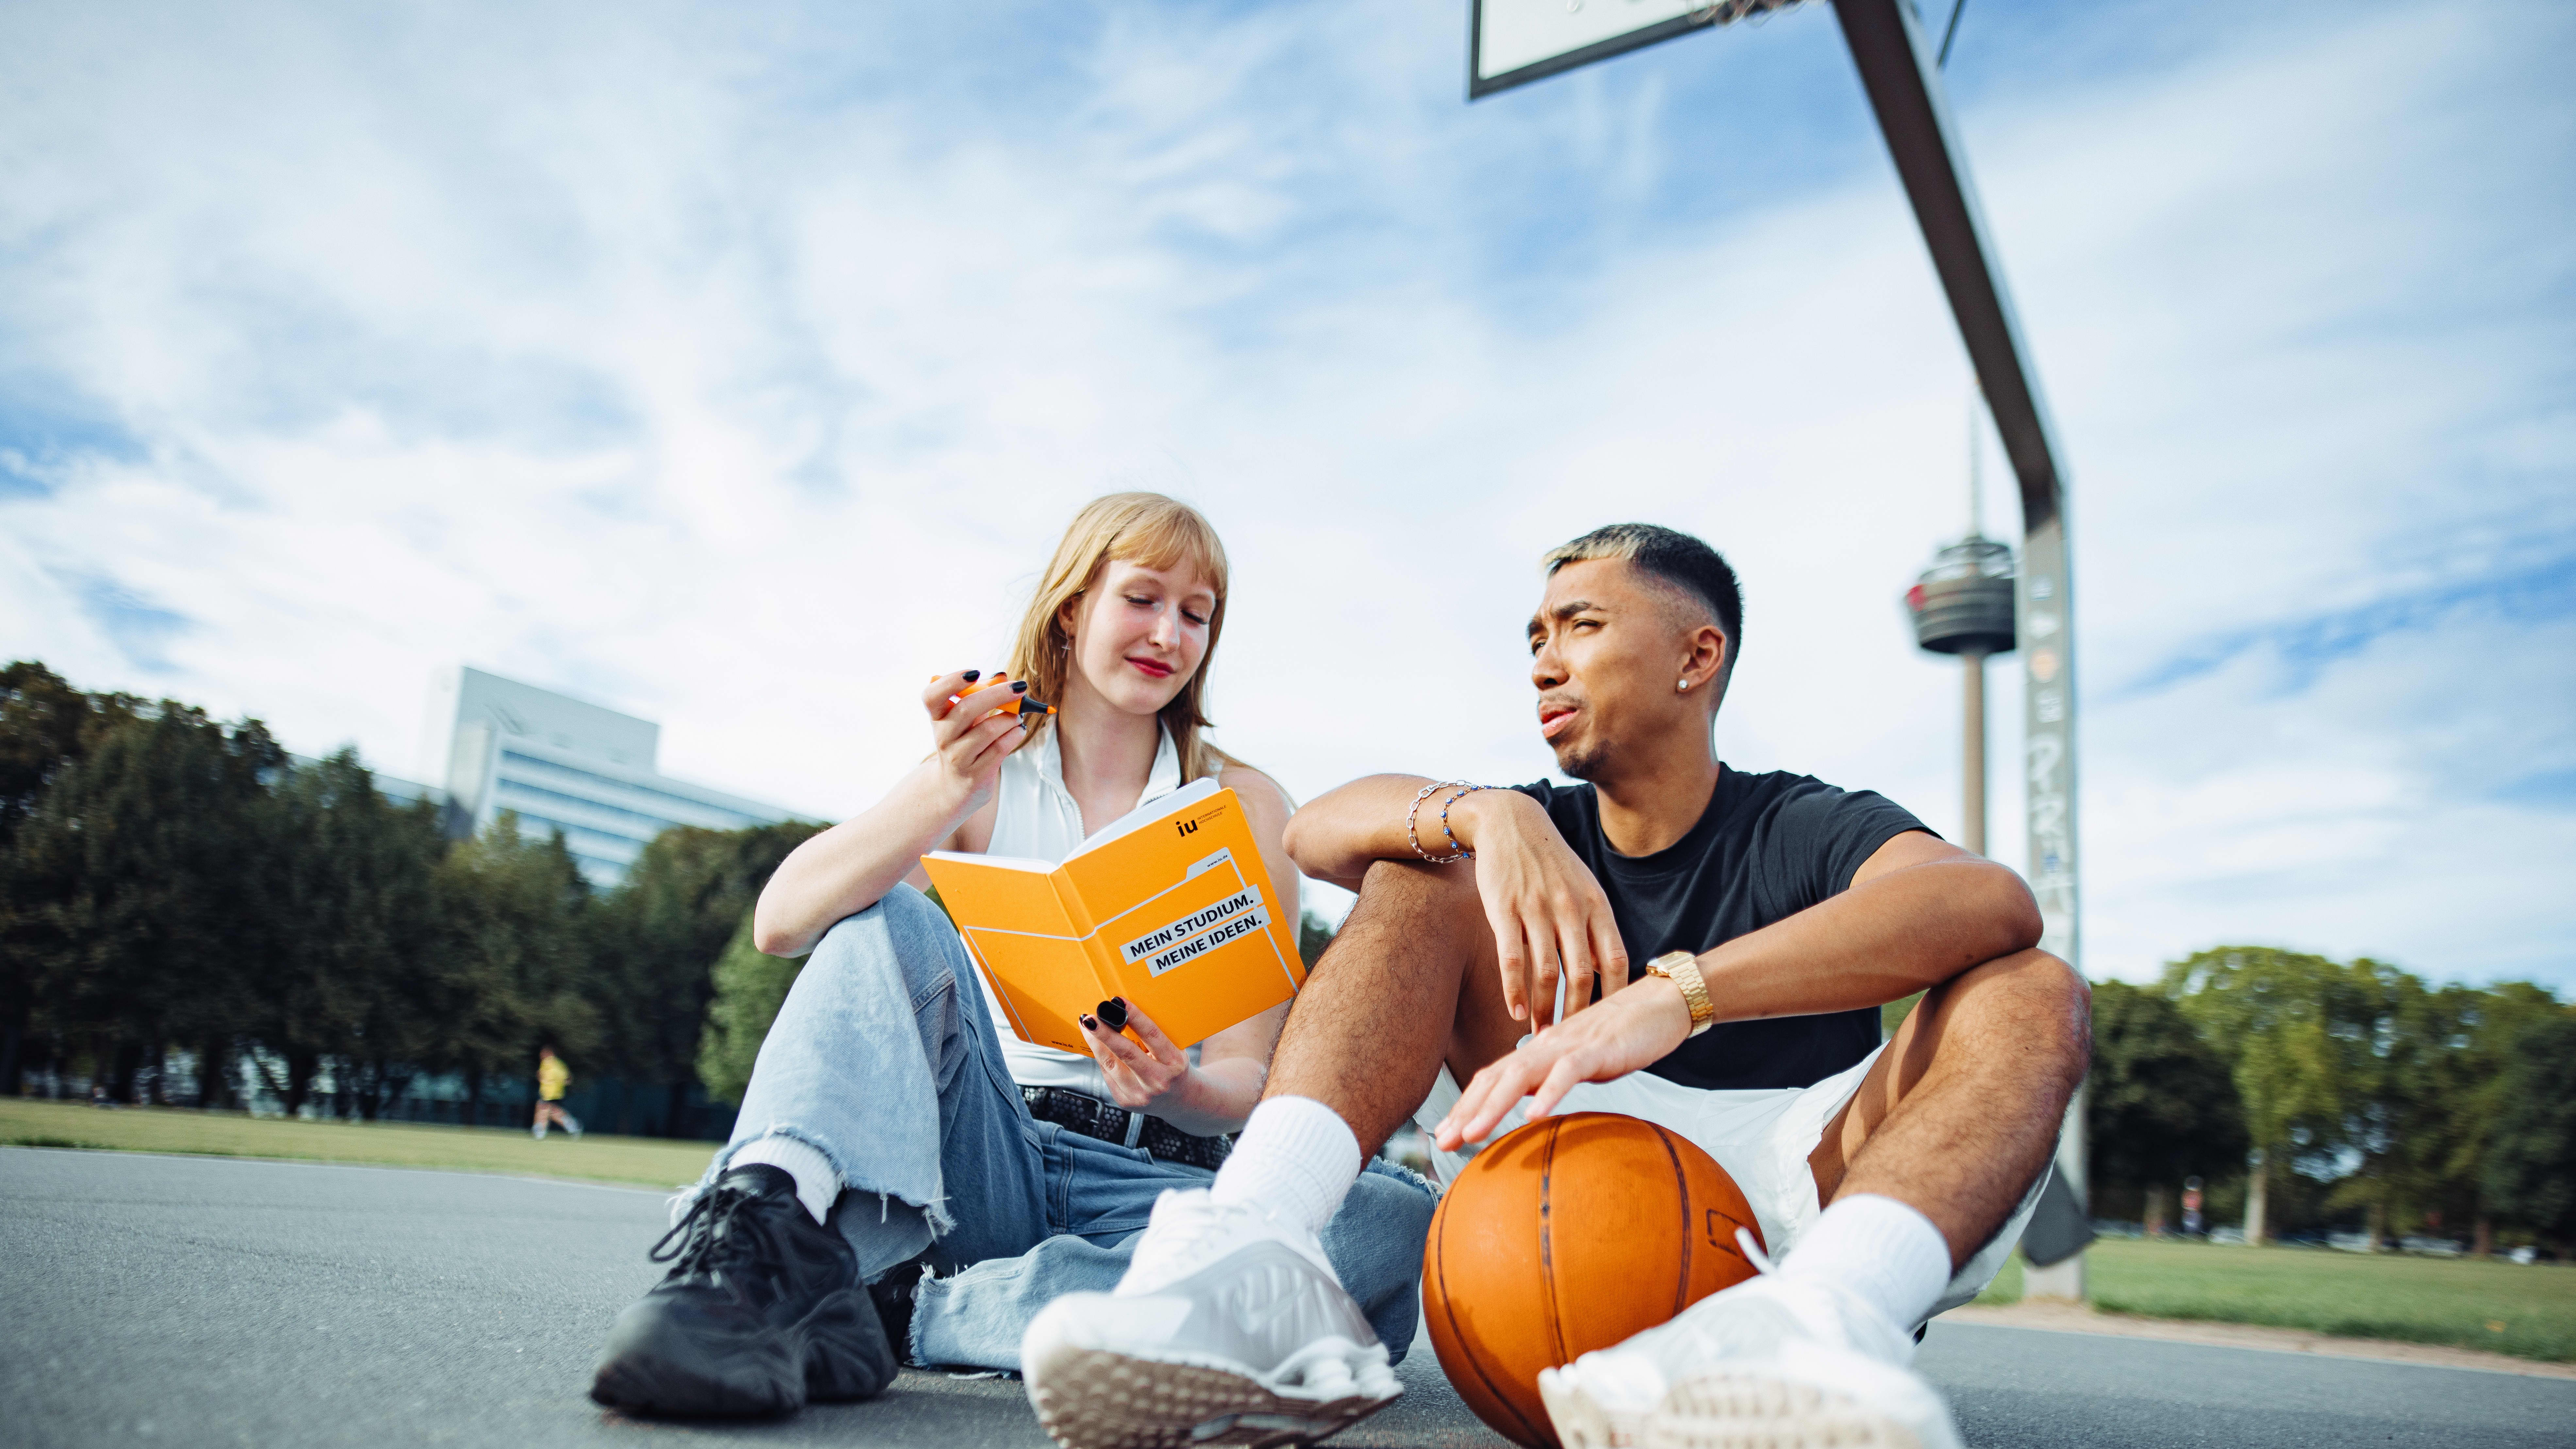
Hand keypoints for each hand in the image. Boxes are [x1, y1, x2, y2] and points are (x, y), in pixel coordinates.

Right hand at [922, 668, 1032, 810]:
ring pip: (988, 730)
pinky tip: (1019, 730)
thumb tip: (1002, 676)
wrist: (954, 786)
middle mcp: (943, 738)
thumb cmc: (964, 742)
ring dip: (1010, 718)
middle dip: (997, 694)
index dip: (950, 681)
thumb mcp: (966, 719)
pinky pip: (1000, 748)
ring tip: (1018, 715)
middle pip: (966, 709)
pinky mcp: (975, 775)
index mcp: (937, 718)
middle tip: (1018, 687)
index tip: (975, 672)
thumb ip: (980, 697)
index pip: (932, 696)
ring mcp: (958, 758)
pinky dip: (1015, 734)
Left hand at [1082, 998, 1192, 1113]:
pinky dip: (1101, 1058)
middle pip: (1126, 1053)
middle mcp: (1158, 1081)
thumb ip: (1155, 1035)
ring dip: (1096, 1044)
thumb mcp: (1176, 1049)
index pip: (1152, 1035)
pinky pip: (1108, 1075)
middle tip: (1090, 1018)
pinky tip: (1097, 1046)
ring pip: (1111, 1065)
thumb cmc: (1175, 1068)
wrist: (1183, 1100)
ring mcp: (1141, 1095)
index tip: (1118, 1001)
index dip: (1134, 1016)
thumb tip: (1124, 1012)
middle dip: (1104, 1033)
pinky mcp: (1126, 1102)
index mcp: (1174, 1063)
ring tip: (1087, 1028)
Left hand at [1433, 975, 1693, 1151]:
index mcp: (1538, 1051)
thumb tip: (1526, 1104)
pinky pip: (1569, 1072)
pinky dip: (1549, 1093)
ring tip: (1472, 1133)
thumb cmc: (1619, 1037)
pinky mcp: (1598, 1049)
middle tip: (1442, 1141)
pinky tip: (1534, 1115)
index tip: (1443, 1134)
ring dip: (1493, 1106)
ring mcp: (1569, 1046)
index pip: (1492, 1079)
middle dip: (1466, 1110)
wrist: (1659, 1004)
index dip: (1465, 1105)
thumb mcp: (1577, 1063)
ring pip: (1521, 1075)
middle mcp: (1545, 1045)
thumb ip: (1550, 1079)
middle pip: (1496, 1078)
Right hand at [1460, 791, 1629, 1026]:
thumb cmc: (1549, 863)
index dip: (1615, 997)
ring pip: (1548, 972)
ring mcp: (1537, 909)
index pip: (1615, 961)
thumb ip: (1595, 926)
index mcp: (1596, 904)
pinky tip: (1517, 1011)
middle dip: (1577, 1014)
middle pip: (1583, 974)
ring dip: (1546, 1010)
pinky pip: (1512, 959)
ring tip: (1542, 1035)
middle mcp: (1571, 908)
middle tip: (1572, 1041)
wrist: (1509, 823)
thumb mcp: (1583, 887)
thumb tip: (1606, 973)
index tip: (1610, 1024)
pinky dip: (1515, 991)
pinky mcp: (1504, 909)